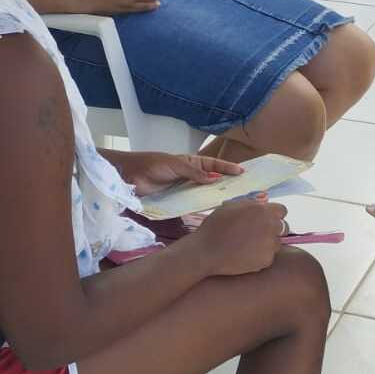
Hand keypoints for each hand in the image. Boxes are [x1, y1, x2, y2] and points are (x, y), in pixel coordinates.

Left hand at [115, 152, 243, 196]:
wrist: (130, 175)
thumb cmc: (152, 165)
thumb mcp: (175, 165)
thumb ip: (193, 172)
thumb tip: (213, 179)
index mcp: (191, 162)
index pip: (213, 165)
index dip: (227, 168)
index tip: (242, 172)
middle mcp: (190, 175)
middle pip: (211, 180)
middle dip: (226, 183)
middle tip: (243, 189)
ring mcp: (183, 189)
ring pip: (203, 193)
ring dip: (214, 196)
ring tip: (231, 202)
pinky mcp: (176, 201)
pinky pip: (191, 203)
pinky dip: (201, 206)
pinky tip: (209, 211)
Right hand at [195, 199, 287, 275]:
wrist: (206, 251)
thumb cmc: (216, 225)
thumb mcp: (231, 206)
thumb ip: (251, 204)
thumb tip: (262, 203)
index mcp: (262, 210)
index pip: (282, 210)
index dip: (273, 214)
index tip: (264, 219)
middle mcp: (270, 226)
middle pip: (283, 227)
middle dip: (272, 229)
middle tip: (257, 233)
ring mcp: (270, 244)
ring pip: (277, 243)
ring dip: (267, 243)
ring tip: (249, 246)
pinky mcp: (266, 261)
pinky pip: (269, 257)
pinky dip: (261, 257)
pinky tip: (246, 256)